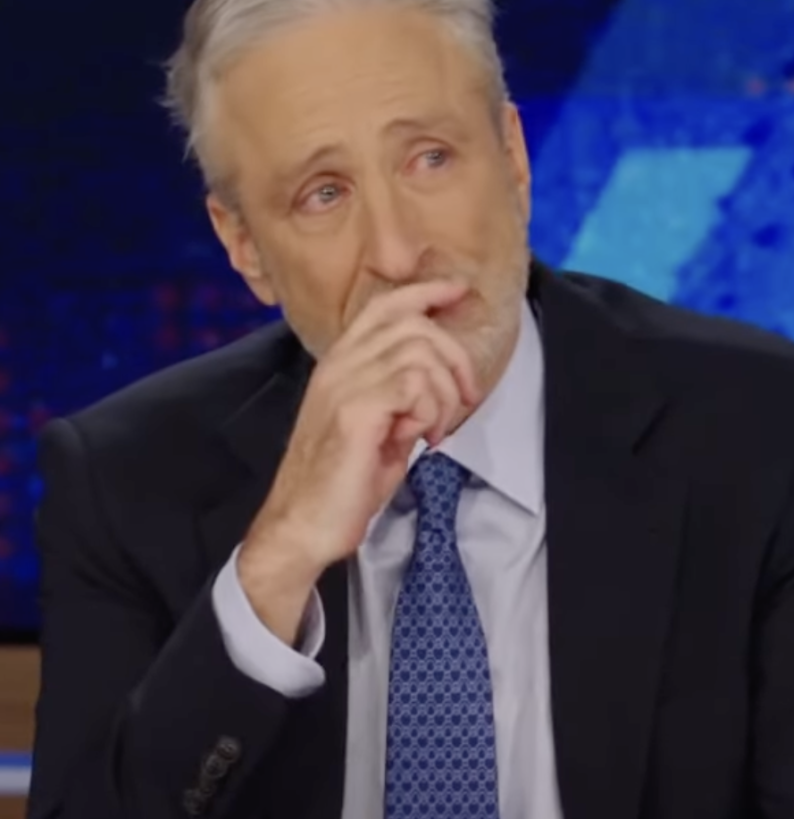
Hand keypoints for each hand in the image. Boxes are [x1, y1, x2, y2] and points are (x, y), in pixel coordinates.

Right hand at [237, 278, 480, 641]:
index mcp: (340, 365)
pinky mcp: (354, 413)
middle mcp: (338, 366)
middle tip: (465, 400)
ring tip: (434, 432)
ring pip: (419, 354)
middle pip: (412, 325)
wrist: (302, 526)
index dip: (426, 293)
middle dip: (454, 359)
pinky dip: (431, 412)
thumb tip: (438, 383)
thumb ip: (402, 400)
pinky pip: (414, 386)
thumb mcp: (380, 431)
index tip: (459, 292)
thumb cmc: (341, 486)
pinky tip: (422, 440)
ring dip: (443, 395)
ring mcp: (343, 386)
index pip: (384, 307)